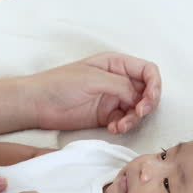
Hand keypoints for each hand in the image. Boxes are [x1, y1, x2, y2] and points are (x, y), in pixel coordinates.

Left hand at [26, 52, 161, 133]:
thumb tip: (138, 97)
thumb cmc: (60, 83)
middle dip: (147, 104)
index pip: (147, 70)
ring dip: (134, 119)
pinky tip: (113, 128)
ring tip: (120, 125)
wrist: (38, 104)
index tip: (149, 98)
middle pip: (146, 92)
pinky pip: (125, 121)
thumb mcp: (94, 78)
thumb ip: (120, 86)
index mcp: (116, 64)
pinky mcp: (106, 115)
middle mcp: (117, 80)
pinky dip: (123, 126)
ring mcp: (112, 98)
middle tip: (139, 113)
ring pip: (137, 109)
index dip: (155, 84)